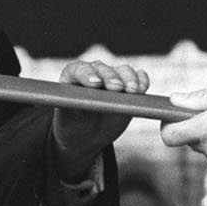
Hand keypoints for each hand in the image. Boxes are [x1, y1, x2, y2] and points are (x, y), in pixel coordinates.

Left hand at [51, 60, 150, 179]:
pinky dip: (142, 80)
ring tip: (133, 91)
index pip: (79, 70)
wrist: (87, 136)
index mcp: (73, 76)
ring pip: (123, 71)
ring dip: (129, 78)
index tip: (95, 84)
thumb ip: (64, 109)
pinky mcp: (128, 86)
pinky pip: (138, 78)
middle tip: (117, 88)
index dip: (87, 74)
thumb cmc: (71, 125)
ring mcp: (113, 78)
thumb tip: (67, 104)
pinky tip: (142, 88)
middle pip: (103, 69)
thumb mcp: (63, 120)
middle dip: (111, 77)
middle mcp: (94, 73)